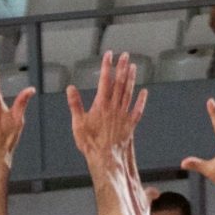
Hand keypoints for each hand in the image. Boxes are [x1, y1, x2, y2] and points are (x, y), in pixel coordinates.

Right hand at [66, 51, 146, 171]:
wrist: (105, 159)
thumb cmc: (90, 144)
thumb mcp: (78, 123)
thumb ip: (75, 104)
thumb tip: (70, 89)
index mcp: (101, 104)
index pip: (105, 80)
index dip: (107, 66)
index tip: (109, 55)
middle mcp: (114, 107)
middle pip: (119, 82)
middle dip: (122, 67)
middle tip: (125, 55)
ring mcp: (123, 115)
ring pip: (129, 92)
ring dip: (131, 78)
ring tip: (133, 67)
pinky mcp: (130, 125)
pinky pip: (137, 110)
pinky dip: (141, 101)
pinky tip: (144, 92)